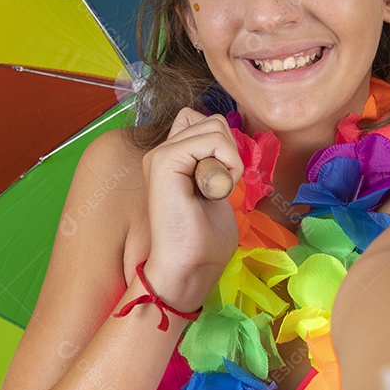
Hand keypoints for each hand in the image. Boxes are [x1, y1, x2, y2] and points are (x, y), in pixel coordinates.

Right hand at [140, 107, 243, 309]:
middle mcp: (162, 151)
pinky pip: (211, 140)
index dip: (224, 146)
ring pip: (215, 127)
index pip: (203, 121)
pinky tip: (214, 192)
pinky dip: (226, 165)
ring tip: (214, 192)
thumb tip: (227, 138)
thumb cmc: (205, 241)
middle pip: (213, 121)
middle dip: (229, 153)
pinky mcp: (164, 161)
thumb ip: (216, 160)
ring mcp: (160, 154)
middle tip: (217, 190)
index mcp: (172, 158)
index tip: (220, 182)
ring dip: (229, 161)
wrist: (188, 268)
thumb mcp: (216, 189)